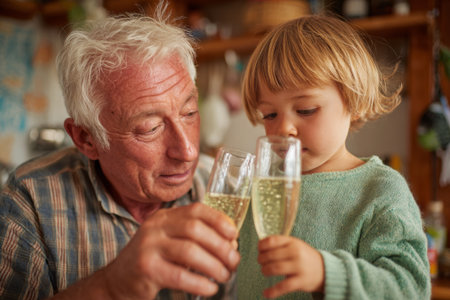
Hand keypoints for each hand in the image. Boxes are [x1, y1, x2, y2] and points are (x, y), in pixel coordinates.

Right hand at [102, 202, 239, 298]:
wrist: (117, 281)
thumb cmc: (152, 261)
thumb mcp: (169, 241)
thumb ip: (193, 238)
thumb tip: (230, 244)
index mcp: (164, 217)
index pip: (196, 210)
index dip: (219, 221)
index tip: (234, 235)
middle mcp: (155, 227)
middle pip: (195, 229)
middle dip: (220, 246)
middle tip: (233, 262)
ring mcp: (148, 246)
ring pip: (189, 252)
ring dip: (213, 266)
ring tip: (224, 276)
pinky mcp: (146, 269)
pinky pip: (180, 275)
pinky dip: (200, 283)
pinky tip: (210, 289)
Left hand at [258, 236, 323, 298]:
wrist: (324, 269)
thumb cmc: (304, 256)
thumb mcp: (294, 245)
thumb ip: (280, 244)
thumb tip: (260, 246)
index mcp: (292, 242)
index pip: (272, 241)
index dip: (261, 246)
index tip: (259, 249)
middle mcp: (296, 253)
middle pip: (271, 255)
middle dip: (261, 259)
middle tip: (261, 262)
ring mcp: (299, 267)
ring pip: (275, 268)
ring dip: (265, 271)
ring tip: (265, 271)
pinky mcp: (301, 281)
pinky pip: (283, 286)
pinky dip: (272, 291)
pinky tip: (266, 293)